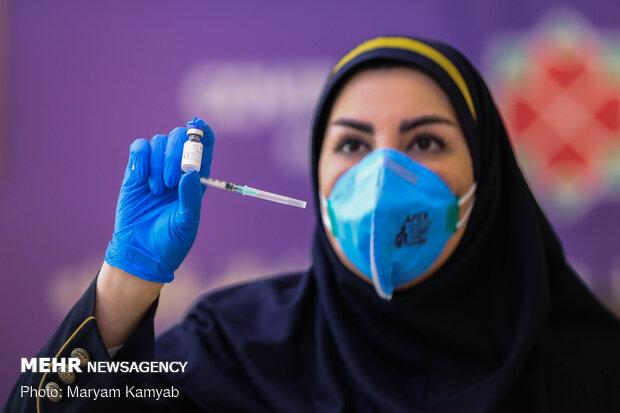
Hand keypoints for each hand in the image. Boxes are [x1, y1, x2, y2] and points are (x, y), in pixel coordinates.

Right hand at [104, 117, 214, 282]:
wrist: (141, 252)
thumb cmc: (170, 241)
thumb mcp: (187, 222)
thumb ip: (190, 198)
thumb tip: (190, 172)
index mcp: (196, 178)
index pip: (204, 145)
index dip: (202, 131)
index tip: (196, 125)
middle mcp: (177, 168)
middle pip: (180, 137)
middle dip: (177, 153)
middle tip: (172, 181)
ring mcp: (155, 168)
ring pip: (159, 141)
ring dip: (159, 163)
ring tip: (158, 191)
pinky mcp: (135, 172)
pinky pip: (139, 148)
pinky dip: (142, 158)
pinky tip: (142, 180)